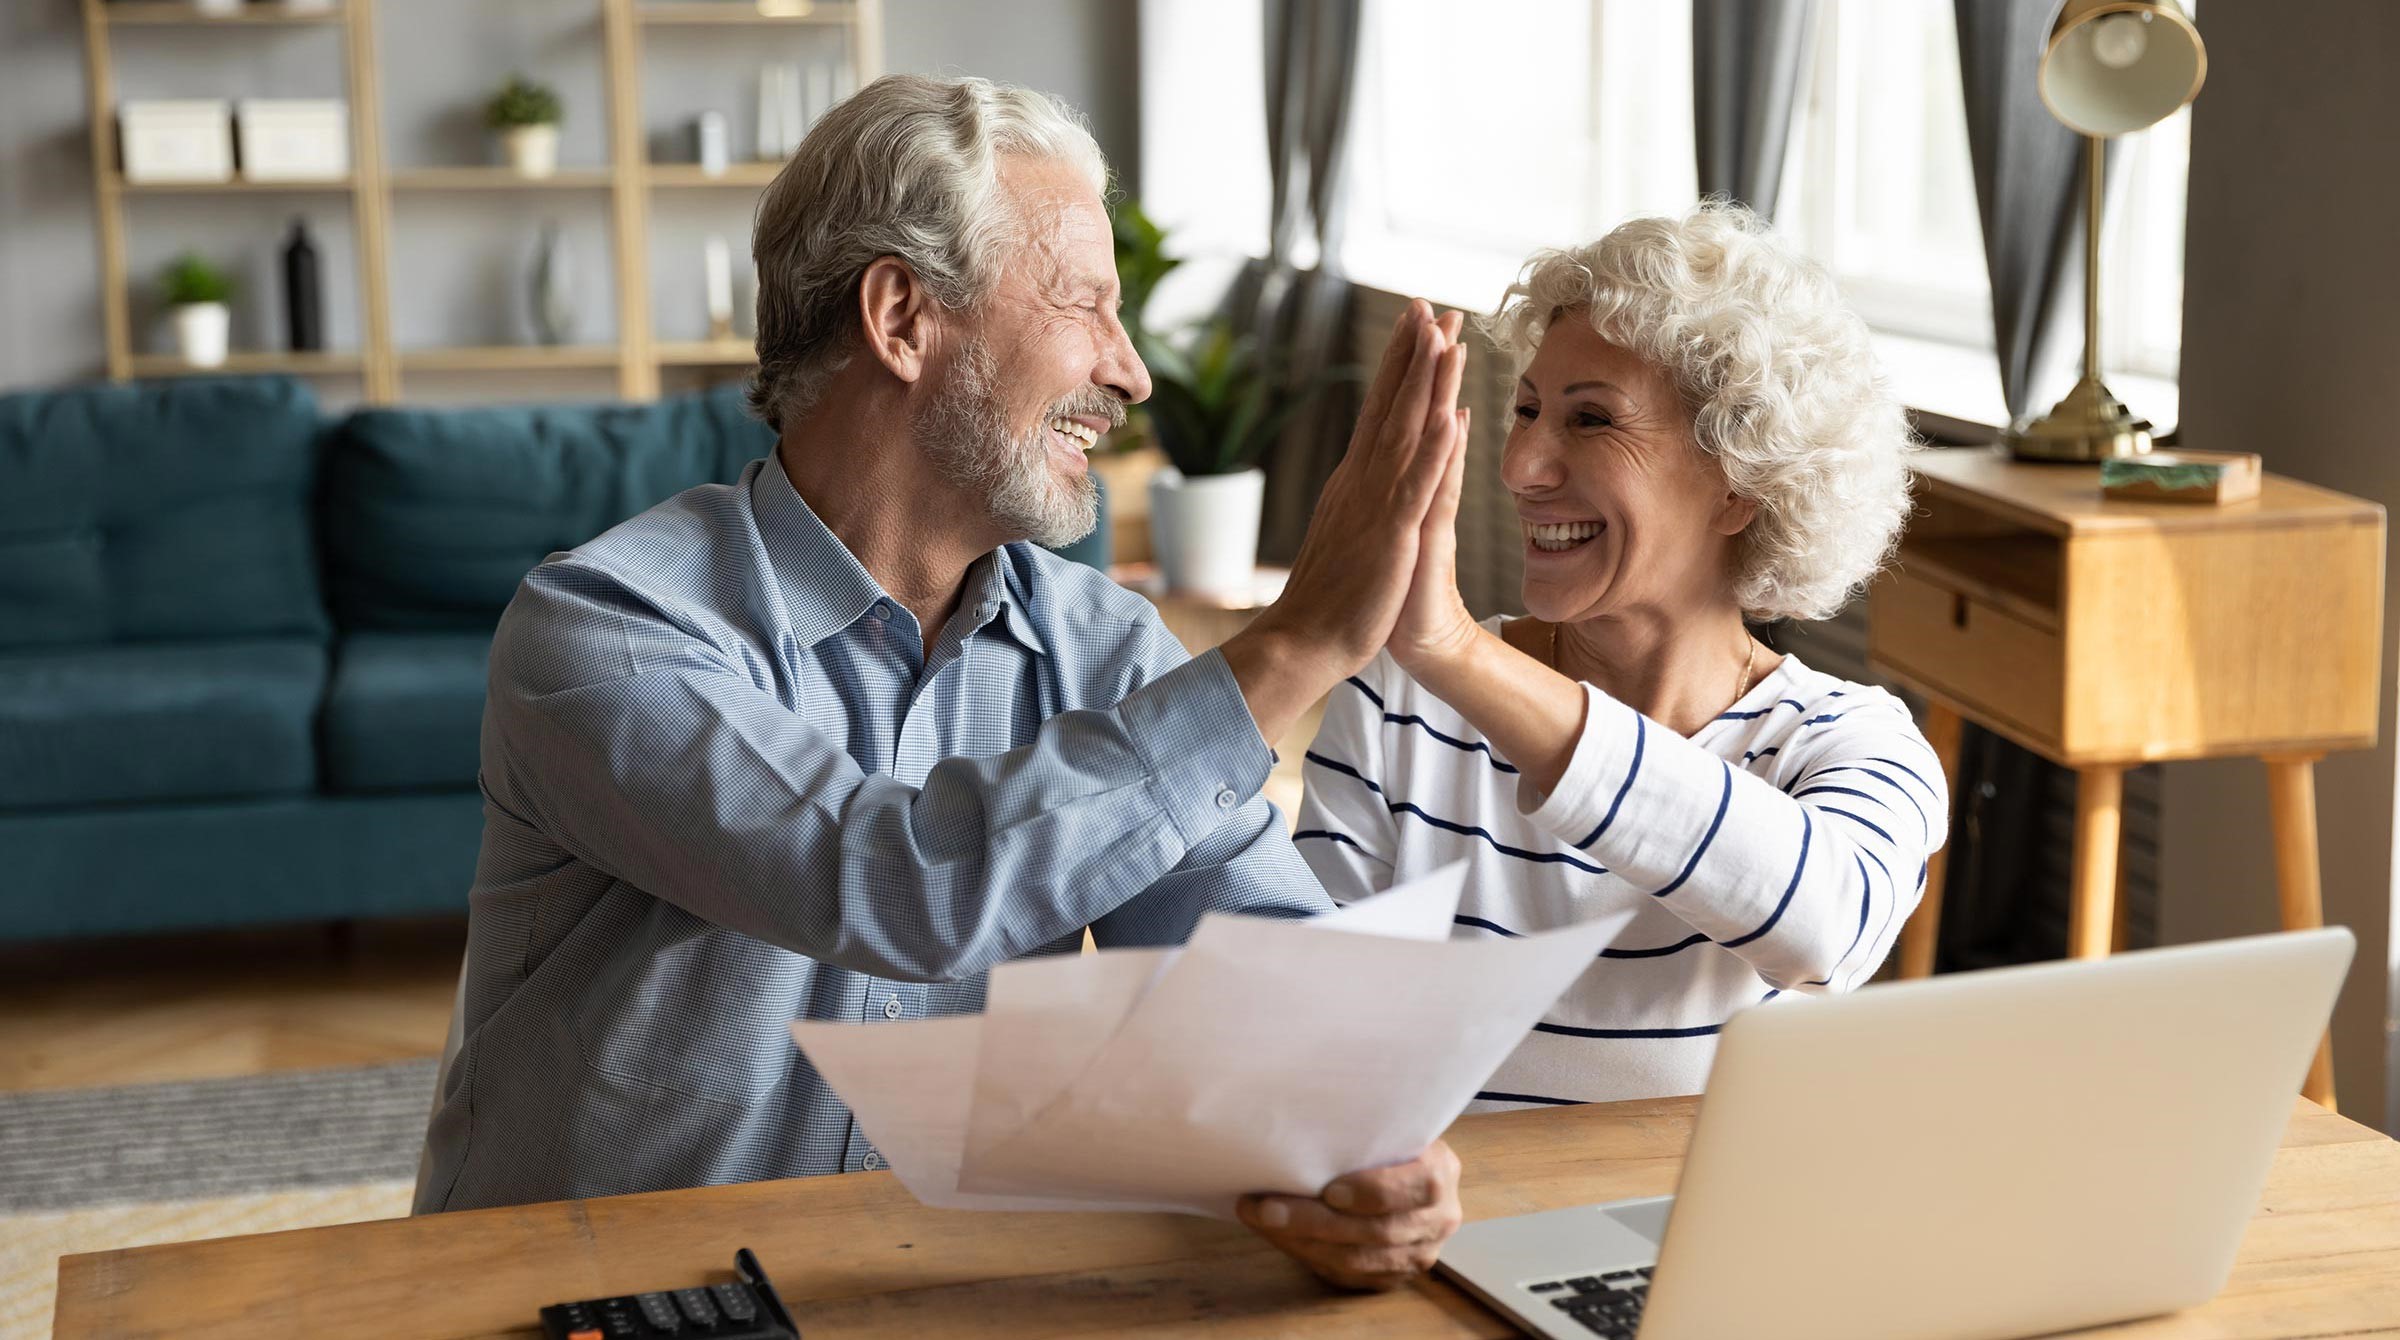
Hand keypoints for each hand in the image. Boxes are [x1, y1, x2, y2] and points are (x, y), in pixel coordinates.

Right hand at [1222, 301, 1467, 741]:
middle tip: (1431, 305)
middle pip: (1391, 405)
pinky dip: (1433, 449)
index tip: (1417, 324)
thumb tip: (1365, 473)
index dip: (1400, 365)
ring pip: (1405, 431)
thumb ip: (1359, 500)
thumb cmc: (1329, 598)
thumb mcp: (1348, 535)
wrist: (1303, 641)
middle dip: (1414, 353)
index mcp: (1355, 480)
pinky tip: (1449, 416)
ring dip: (1426, 383)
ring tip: (1446, 338)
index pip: (1379, 410)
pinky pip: (1416, 485)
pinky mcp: (1391, 534)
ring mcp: (1375, 504)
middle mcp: (1361, 480)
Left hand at [1235, 1142, 1464, 1291]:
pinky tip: (1280, 1238)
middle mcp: (1439, 1218)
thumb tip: (1298, 1125)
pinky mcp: (1394, 1276)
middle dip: (1315, 1221)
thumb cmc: (1380, 1140)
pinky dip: (1309, 1258)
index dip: (1373, 1191)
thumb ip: (1360, 1128)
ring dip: (1303, 1243)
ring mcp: (1419, 1253)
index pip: (1418, 1186)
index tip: (1329, 1189)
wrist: (1396, 1168)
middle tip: (1267, 1208)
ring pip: (1358, 1260)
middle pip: (1378, 1230)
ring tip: (1263, 1222)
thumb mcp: (1383, 1124)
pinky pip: (1349, 1277)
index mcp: (1441, 1172)